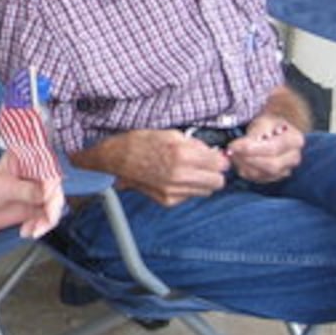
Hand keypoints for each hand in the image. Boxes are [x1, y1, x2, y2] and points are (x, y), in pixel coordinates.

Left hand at [0, 153, 65, 238]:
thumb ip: (23, 190)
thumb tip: (45, 193)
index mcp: (25, 159)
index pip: (47, 166)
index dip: (51, 181)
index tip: (47, 196)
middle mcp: (34, 173)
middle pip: (55, 186)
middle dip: (53, 205)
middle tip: (46, 217)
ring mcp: (37, 191)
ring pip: (55, 203)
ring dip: (48, 219)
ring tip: (33, 229)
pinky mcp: (36, 207)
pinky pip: (48, 217)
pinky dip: (42, 226)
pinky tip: (28, 231)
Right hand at [72, 129, 228, 206]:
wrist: (116, 158)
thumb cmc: (141, 143)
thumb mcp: (171, 134)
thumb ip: (195, 144)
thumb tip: (213, 153)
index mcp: (183, 154)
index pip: (219, 164)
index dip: (219, 159)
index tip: (215, 158)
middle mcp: (180, 174)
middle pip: (218, 182)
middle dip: (214, 173)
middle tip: (206, 166)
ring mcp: (173, 190)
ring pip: (206, 191)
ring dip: (202, 182)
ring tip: (189, 172)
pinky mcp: (167, 200)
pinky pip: (190, 196)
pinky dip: (187, 188)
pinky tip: (175, 179)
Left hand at [226, 114, 303, 183]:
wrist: (274, 131)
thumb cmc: (268, 124)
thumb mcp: (264, 121)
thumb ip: (256, 133)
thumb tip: (243, 145)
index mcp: (294, 140)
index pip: (272, 148)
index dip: (250, 148)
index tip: (233, 145)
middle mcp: (293, 158)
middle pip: (270, 165)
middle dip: (247, 159)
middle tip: (231, 151)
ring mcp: (285, 170)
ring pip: (262, 174)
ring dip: (243, 165)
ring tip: (233, 154)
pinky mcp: (274, 178)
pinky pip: (257, 179)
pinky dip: (244, 170)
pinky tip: (237, 160)